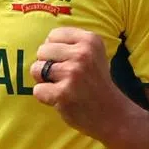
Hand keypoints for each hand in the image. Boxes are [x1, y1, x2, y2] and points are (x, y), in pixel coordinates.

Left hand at [30, 27, 131, 142]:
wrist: (112, 114)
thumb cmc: (96, 82)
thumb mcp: (93, 54)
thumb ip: (70, 44)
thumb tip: (43, 44)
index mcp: (90, 40)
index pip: (53, 35)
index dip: (55, 50)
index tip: (68, 62)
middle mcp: (83, 54)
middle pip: (42, 50)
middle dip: (47, 64)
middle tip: (65, 77)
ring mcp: (73, 73)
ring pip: (36, 69)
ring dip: (44, 80)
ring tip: (62, 86)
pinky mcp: (63, 93)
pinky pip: (38, 90)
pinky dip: (45, 97)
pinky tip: (61, 99)